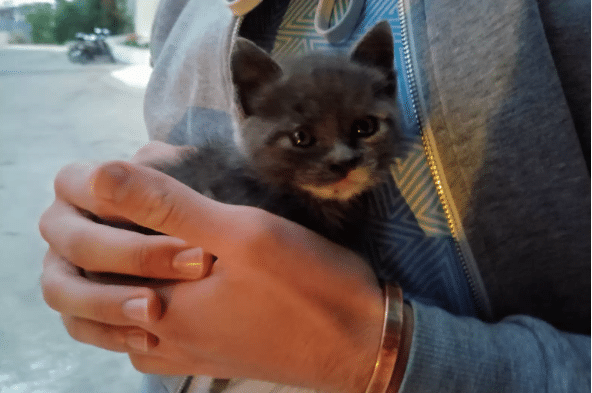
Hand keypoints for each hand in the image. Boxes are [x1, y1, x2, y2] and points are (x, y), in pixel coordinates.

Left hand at [38, 155, 385, 392]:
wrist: (364, 345)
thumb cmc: (310, 284)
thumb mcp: (245, 232)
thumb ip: (170, 205)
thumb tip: (101, 175)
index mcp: (163, 304)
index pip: (94, 253)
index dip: (94, 207)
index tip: (116, 177)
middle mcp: (163, 338)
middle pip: (90, 295)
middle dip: (92, 244)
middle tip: (115, 208)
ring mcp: (186, 355)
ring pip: (110, 326)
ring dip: (107, 284)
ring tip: (128, 246)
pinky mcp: (208, 362)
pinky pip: (145, 348)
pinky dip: (136, 316)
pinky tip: (159, 293)